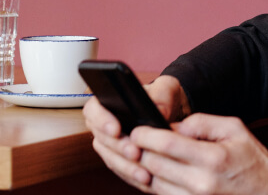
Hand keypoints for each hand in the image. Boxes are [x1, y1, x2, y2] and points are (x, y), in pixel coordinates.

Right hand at [83, 75, 190, 190]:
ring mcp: (110, 145)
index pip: (93, 109)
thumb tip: (158, 112)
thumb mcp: (167, 88)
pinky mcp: (120, 160)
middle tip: (135, 153)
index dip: (101, 120)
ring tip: (144, 172)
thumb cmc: (164, 97)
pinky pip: (121, 170)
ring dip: (126, 167)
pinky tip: (146, 179)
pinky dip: (133, 175)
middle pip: (102, 139)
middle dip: (119, 148)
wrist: (174, 114)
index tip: (115, 129)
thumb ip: (161, 95)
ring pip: (111, 158)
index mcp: (107, 101)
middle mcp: (104, 125)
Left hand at [131, 113, 267, 194]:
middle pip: (154, 165)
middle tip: (133, 140)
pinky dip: (156, 182)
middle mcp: (201, 183)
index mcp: (213, 158)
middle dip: (140, 151)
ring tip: (143, 154)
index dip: (146, 136)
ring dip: (145, 168)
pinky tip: (158, 170)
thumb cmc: (253, 159)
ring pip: (153, 184)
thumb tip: (173, 126)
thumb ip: (202, 123)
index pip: (167, 145)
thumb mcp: (234, 129)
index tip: (136, 129)